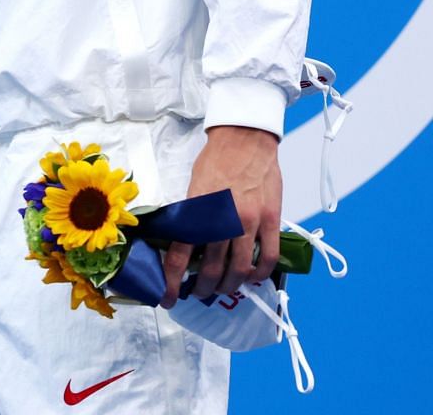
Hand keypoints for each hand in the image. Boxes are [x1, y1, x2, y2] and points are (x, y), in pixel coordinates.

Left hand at [160, 125, 282, 306]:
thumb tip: (183, 246)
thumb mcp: (191, 189)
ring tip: (223, 288)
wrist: (244, 141)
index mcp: (197, 212)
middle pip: (211, 268)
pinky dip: (260, 274)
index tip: (167, 297)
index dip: (172, 281)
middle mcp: (222, 220)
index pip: (179, 255)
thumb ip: (190, 218)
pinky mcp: (271, 220)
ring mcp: (249, 222)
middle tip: (198, 293)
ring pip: (239, 269)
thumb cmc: (215, 162)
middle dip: (202, 287)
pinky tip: (253, 278)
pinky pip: (268, 257)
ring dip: (230, 285)